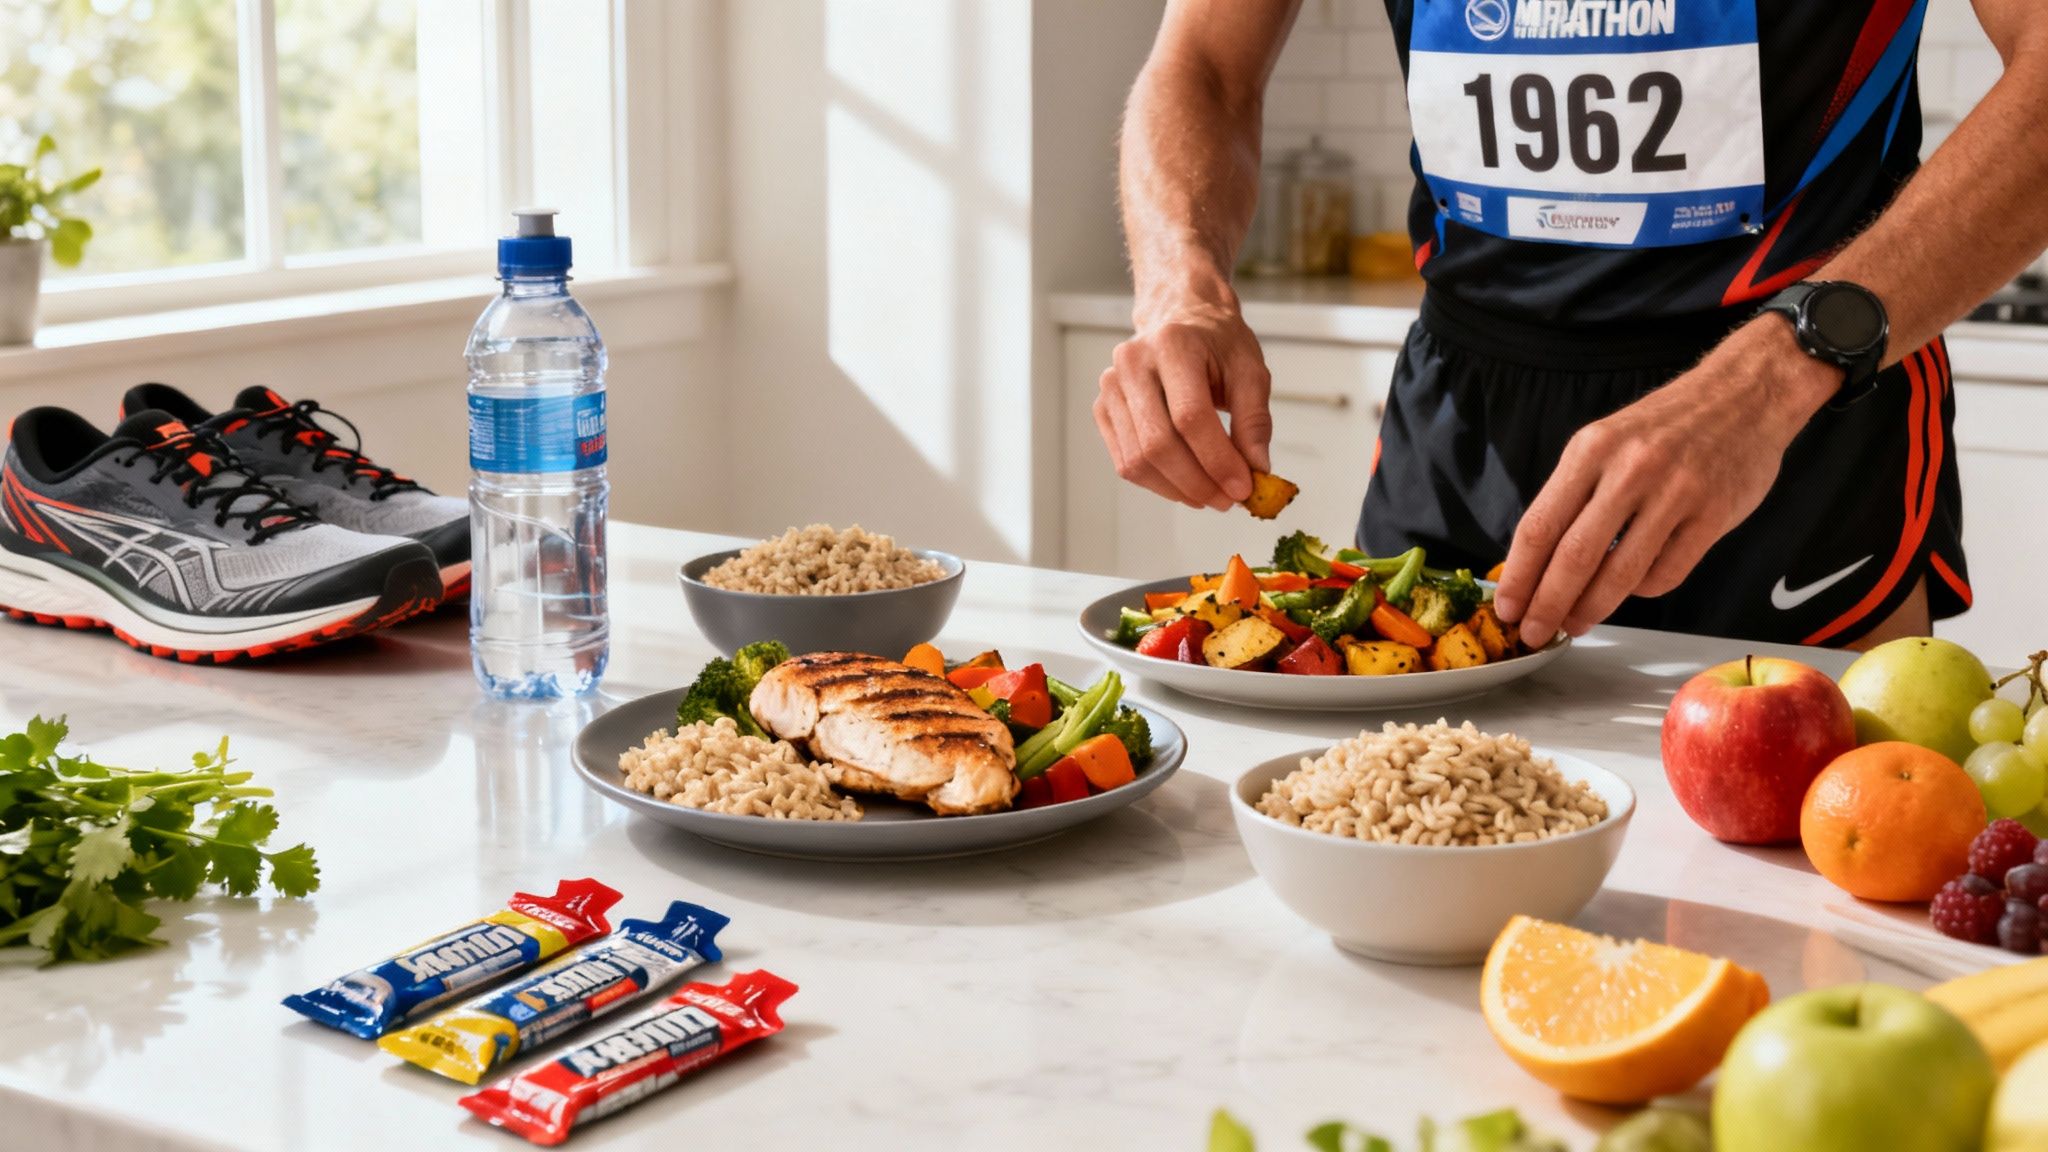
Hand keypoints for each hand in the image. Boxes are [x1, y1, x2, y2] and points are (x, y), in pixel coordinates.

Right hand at [1094, 302, 1272, 509]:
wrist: (1179, 316)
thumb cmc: (1217, 343)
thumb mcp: (1250, 371)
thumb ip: (1255, 420)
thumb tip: (1257, 470)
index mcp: (1173, 344)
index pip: (1190, 416)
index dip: (1217, 459)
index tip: (1243, 488)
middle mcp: (1133, 363)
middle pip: (1158, 443)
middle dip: (1197, 482)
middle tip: (1228, 500)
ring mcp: (1111, 387)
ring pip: (1138, 460)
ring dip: (1177, 489)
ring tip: (1211, 496)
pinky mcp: (1103, 409)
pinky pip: (1125, 462)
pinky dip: (1157, 483)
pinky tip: (1186, 485)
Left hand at [1493, 318, 1840, 641]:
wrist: (1744, 395)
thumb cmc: (1666, 425)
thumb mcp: (1606, 440)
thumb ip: (1574, 493)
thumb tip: (1537, 561)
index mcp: (1591, 450)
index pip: (1540, 526)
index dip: (1519, 576)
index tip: (1506, 606)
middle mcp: (1629, 469)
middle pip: (1573, 557)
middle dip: (1546, 604)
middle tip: (1533, 632)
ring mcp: (1674, 492)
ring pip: (1619, 573)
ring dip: (1590, 609)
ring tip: (1575, 624)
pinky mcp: (1712, 515)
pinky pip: (1665, 573)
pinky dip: (1642, 590)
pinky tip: (1633, 588)